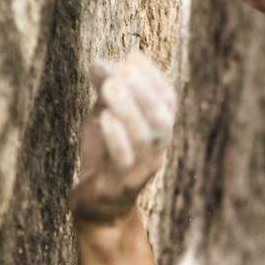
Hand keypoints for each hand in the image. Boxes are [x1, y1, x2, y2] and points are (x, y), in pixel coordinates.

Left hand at [69, 50, 176, 225]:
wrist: (97, 207)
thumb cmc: (104, 157)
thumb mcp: (104, 118)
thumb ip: (105, 92)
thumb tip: (99, 62)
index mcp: (158, 132)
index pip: (167, 100)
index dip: (153, 77)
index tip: (132, 57)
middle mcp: (156, 150)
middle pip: (161, 117)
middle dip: (144, 90)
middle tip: (122, 70)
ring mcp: (141, 169)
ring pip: (144, 137)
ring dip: (128, 107)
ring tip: (109, 86)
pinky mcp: (120, 184)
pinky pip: (123, 159)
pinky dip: (116, 136)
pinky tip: (104, 117)